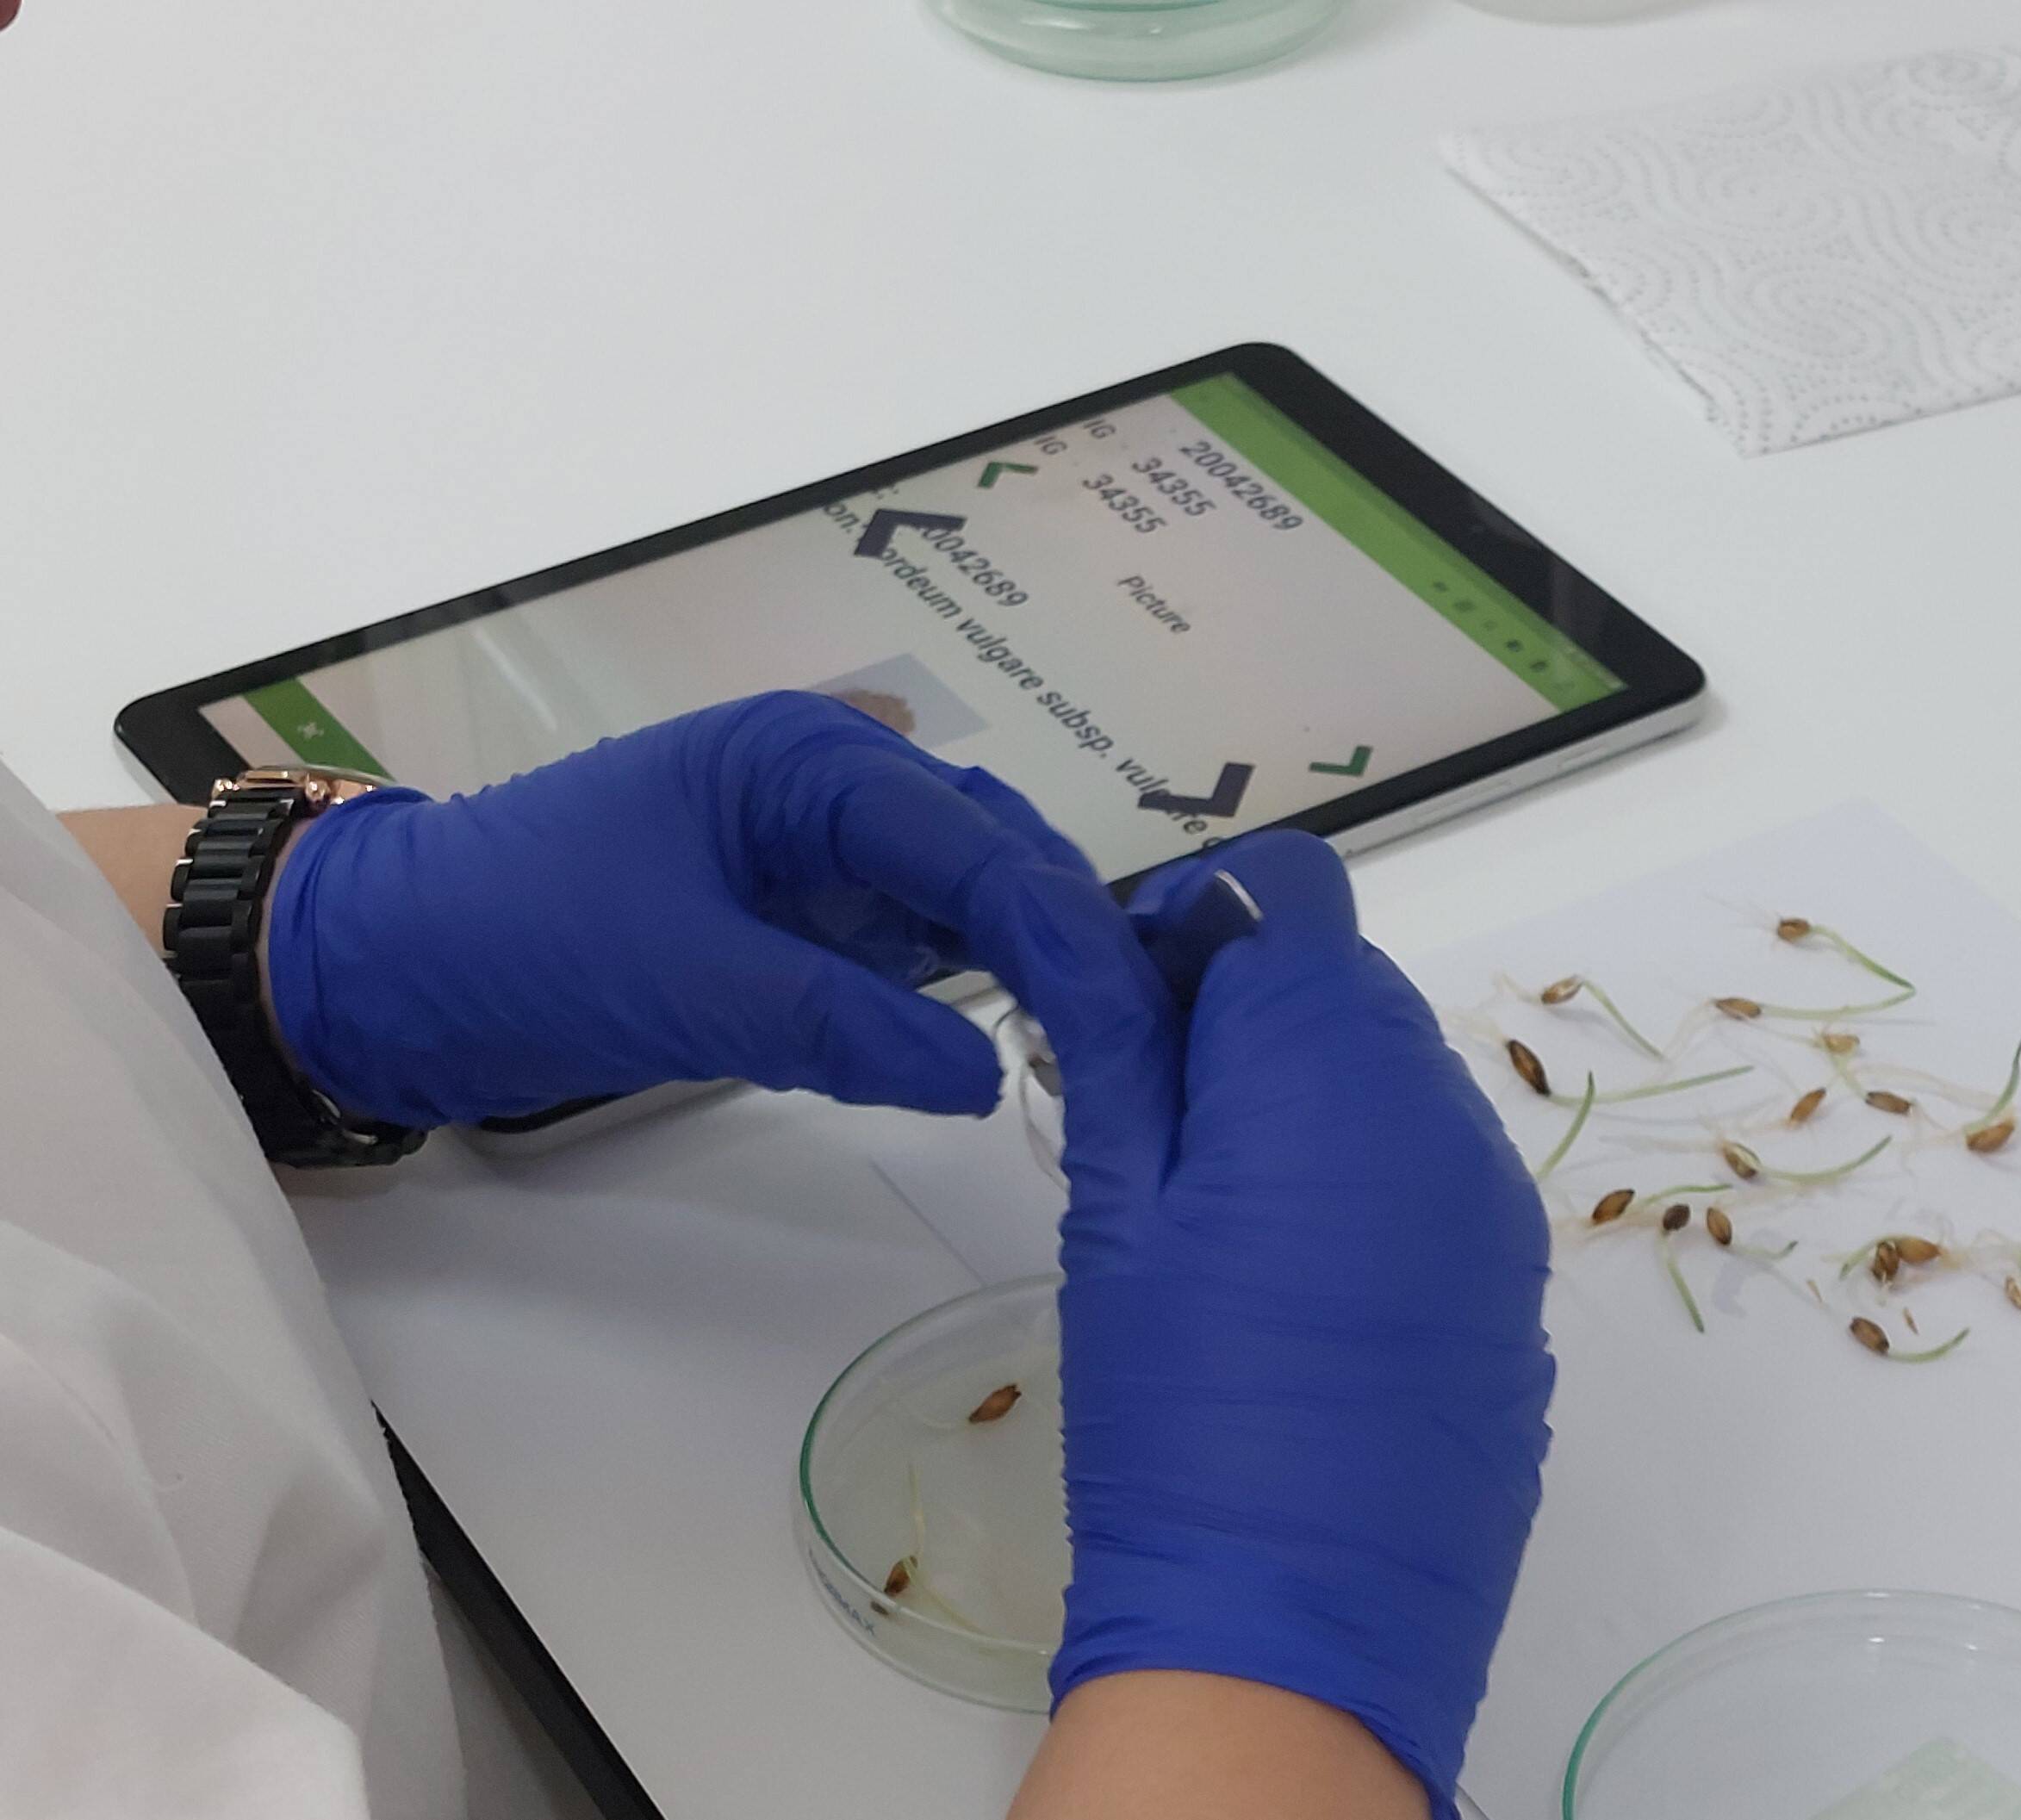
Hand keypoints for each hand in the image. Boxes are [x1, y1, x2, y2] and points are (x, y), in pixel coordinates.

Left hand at [268, 690, 1139, 1126]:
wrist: (378, 973)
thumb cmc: (518, 942)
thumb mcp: (687, 983)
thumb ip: (843, 1023)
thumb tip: (986, 1072)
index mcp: (803, 756)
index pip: (973, 841)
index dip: (1058, 928)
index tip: (1128, 1016)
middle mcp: (827, 780)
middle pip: (992, 851)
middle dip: (1066, 932)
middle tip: (1138, 1033)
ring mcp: (813, 848)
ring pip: (964, 895)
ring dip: (1030, 957)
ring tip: (1106, 1038)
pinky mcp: (793, 915)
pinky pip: (910, 942)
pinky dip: (966, 981)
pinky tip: (1021, 1033)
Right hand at [1045, 830, 1553, 1819]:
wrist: (1297, 1627)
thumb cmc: (1175, 1411)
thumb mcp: (1116, 1208)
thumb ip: (1112, 1038)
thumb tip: (1084, 917)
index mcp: (1334, 1059)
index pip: (1294, 890)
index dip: (1205, 917)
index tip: (1134, 997)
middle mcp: (1442, 1107)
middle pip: (1346, 983)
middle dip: (1249, 1013)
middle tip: (1150, 1115)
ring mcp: (1496, 1202)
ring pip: (1396, 1082)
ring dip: (1310, 1102)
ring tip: (1217, 1217)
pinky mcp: (1514, 1288)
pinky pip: (1439, 1181)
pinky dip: (1369, 1187)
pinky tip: (1296, 1287)